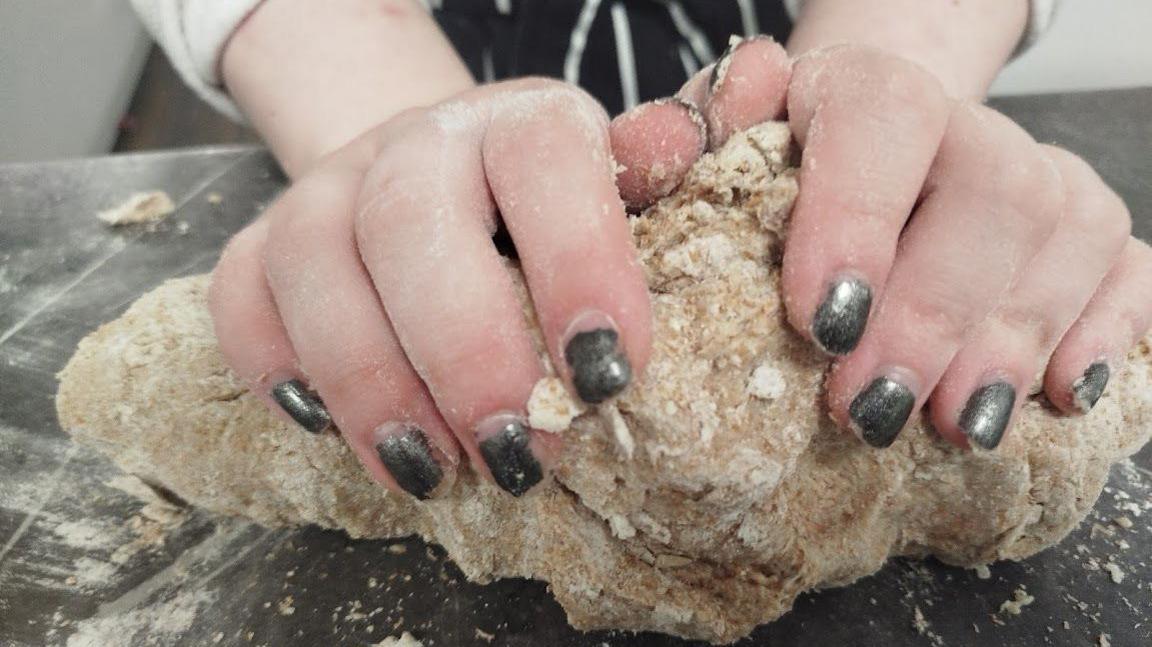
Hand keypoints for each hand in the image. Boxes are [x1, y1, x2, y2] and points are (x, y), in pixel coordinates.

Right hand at [209, 79, 650, 497]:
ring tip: (433, 471)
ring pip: (314, 266)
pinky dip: (278, 368)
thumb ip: (667, 165)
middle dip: (465, 354)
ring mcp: (327, 189)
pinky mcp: (262, 243)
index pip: (542, 161)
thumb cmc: (546, 210)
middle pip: (411, 224)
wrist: (439, 178)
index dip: (576, 263)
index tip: (608, 376)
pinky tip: (331, 428)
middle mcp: (415, 144)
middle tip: (518, 454)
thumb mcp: (619, 188)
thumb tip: (731, 108)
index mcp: (520, 124)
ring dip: (373, 385)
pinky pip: (241, 298)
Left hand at [611, 39, 1151, 449]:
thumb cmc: (773, 180)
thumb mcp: (704, 163)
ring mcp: (1038, 174)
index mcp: (862, 91)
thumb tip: (656, 145)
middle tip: (873, 410)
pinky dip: (1105, 331)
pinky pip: (1129, 269)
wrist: (863, 163)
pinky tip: (1062, 393)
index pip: (881, 119)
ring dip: (1010, 341)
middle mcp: (963, 125)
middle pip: (989, 192)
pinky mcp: (1089, 234)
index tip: (820, 321)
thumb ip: (668, 150)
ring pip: (1063, 236)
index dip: (856, 216)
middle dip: (932, 316)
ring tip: (957, 424)